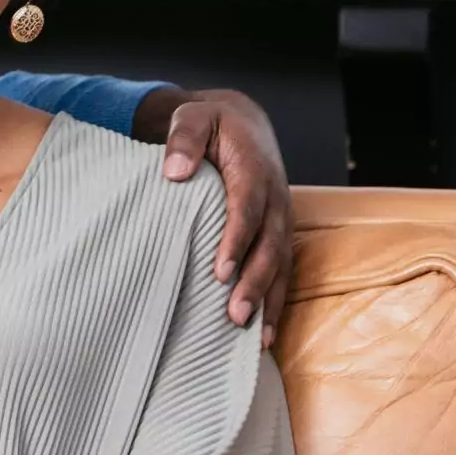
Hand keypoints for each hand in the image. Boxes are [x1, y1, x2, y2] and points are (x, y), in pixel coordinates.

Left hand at [150, 87, 292, 342]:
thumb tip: (173, 172)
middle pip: (270, 244)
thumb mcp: (192, 117)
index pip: (247, 209)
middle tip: (235, 314)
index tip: (220, 272)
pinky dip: (277, 301)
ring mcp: (281, 216)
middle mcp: (275, 196)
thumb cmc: (209, 122)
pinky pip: (283, 269)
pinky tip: (265, 333)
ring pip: (281, 263)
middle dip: (255, 282)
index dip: (237, 241)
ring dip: (270, 299)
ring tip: (257, 337)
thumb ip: (183, 139)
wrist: (242, 121)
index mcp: (253, 169)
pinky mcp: (279, 231)